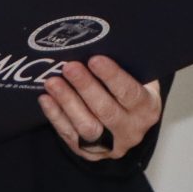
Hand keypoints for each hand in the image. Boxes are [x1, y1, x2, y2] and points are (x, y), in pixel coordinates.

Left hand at [37, 57, 162, 162]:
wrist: (127, 123)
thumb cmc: (128, 92)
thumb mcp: (136, 78)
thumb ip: (124, 64)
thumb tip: (99, 40)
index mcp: (147, 107)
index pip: (130, 93)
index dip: (112, 77)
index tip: (95, 59)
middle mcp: (132, 129)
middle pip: (107, 111)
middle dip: (85, 87)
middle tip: (69, 67)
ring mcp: (111, 144)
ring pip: (88, 127)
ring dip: (68, 102)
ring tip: (52, 82)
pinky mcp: (90, 152)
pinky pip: (70, 135)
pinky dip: (56, 116)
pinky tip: (45, 98)